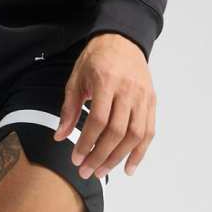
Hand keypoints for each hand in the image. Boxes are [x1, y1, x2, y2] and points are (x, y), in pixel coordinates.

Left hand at [53, 32, 155, 177]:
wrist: (122, 40)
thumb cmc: (96, 59)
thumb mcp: (76, 79)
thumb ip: (69, 109)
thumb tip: (59, 137)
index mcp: (106, 82)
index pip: (98, 120)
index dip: (87, 143)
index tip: (76, 158)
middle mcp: (128, 90)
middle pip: (117, 131)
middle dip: (100, 156)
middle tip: (87, 171)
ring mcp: (142, 97)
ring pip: (135, 135)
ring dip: (118, 158)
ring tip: (102, 171)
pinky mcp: (151, 101)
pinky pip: (148, 131)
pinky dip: (140, 152)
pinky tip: (129, 167)